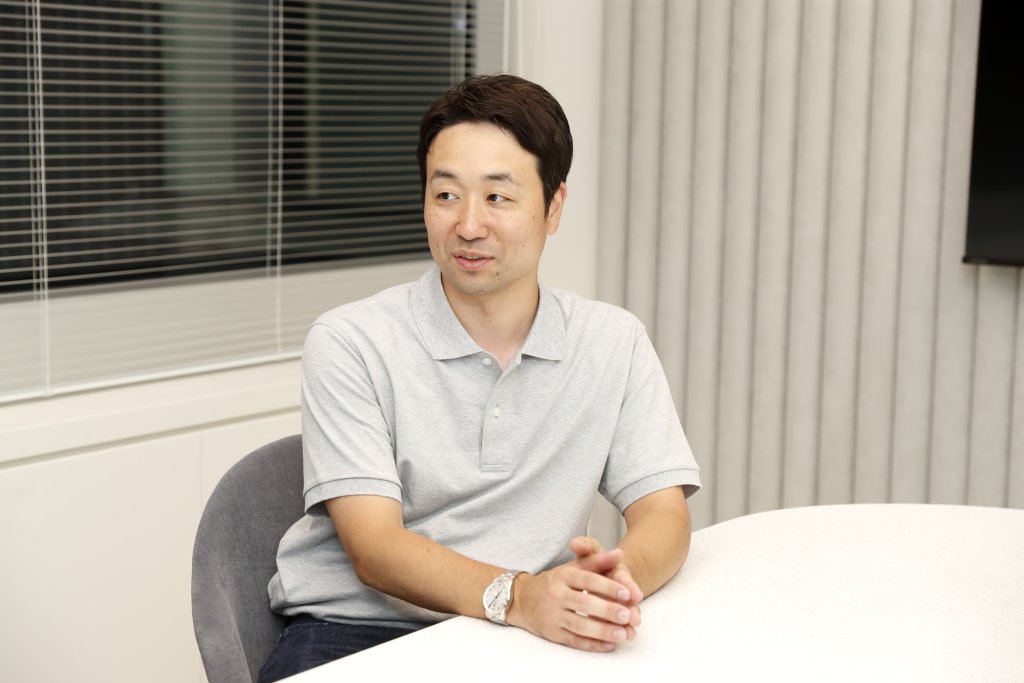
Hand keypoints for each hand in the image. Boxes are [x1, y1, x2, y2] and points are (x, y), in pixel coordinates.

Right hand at [505, 538, 640, 652]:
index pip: (588, 580)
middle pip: (584, 603)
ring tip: (623, 633)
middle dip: (607, 610)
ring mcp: (553, 616)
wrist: (522, 599)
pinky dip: (592, 644)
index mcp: (563, 576)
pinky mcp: (552, 633)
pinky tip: (609, 645)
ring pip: (579, 625)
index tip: (628, 593)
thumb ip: (597, 561)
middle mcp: (556, 595)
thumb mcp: (572, 567)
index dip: (608, 587)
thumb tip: (619, 554)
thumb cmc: (554, 582)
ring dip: (602, 631)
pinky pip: (574, 640)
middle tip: (627, 615)